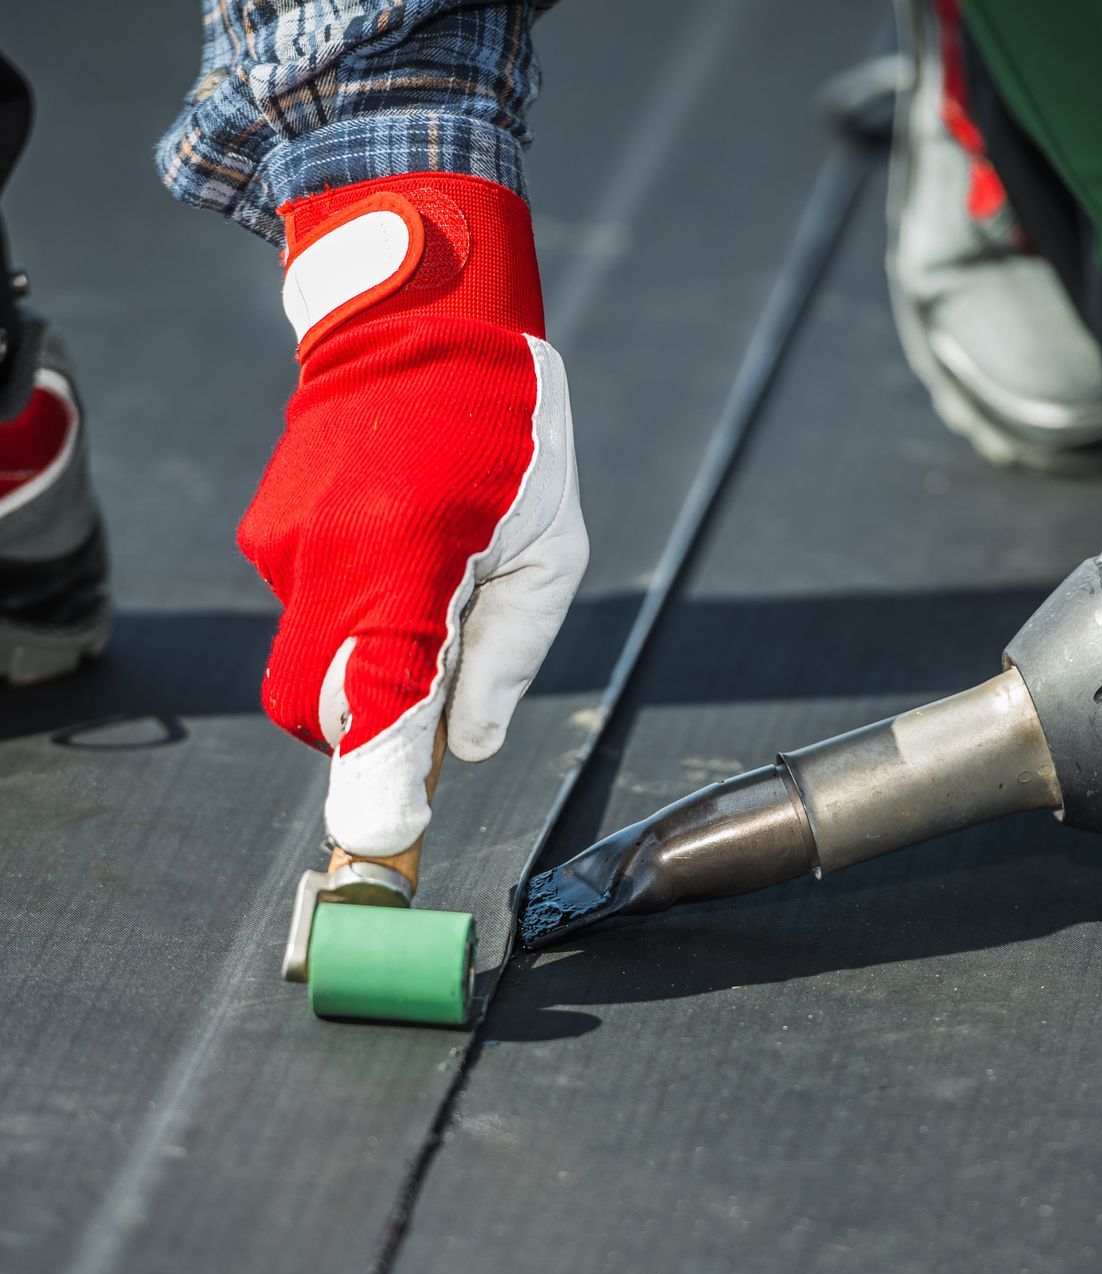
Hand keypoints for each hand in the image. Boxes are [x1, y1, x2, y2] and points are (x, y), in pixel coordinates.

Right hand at [241, 172, 587, 853]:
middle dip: (373, 738)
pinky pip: (310, 614)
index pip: (376, 703)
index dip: (378, 785)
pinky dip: (358, 618)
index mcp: (407, 560)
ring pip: (312, 666)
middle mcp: (326, 559)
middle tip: (440, 706)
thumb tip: (470, 748)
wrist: (418, 319)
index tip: (384, 845)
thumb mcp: (552, 552)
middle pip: (321, 711)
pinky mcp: (267, 536)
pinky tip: (405, 554)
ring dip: (373, 668)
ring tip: (440, 589)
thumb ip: (508, 657)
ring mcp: (282, 547)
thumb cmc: (510, 432)